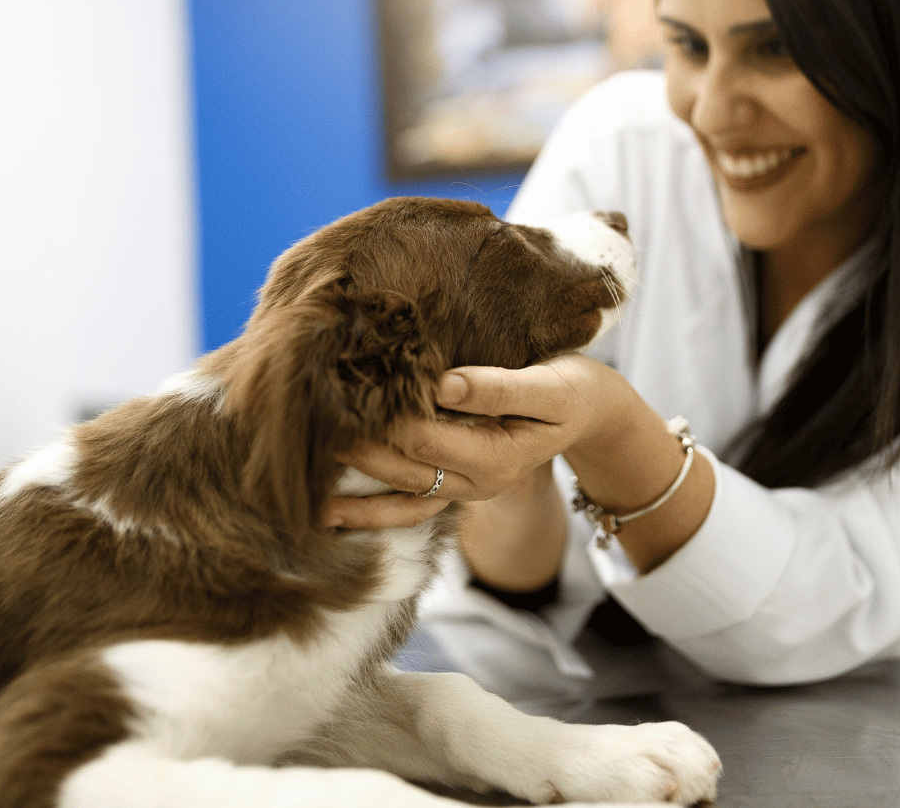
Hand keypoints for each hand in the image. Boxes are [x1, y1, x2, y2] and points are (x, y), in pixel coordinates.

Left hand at [323, 354, 640, 529]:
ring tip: (307, 494)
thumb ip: (497, 387)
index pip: (427, 440)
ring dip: (356, 497)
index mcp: (497, 456)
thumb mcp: (549, 385)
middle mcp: (477, 482)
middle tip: (307, 434)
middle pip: (405, 472)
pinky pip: (410, 507)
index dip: (385, 422)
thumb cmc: (573, 389)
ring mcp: (466, 490)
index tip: (345, 397)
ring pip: (402, 500)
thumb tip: (442, 384)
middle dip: (358, 456)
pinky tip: (333, 515)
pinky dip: (372, 512)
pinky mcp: (458, 485)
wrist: (592, 413)